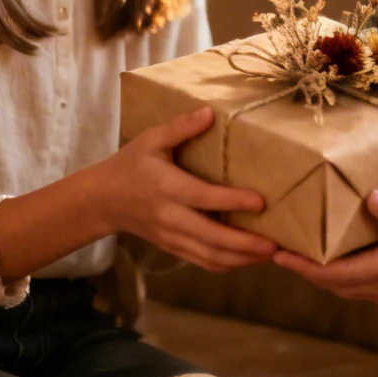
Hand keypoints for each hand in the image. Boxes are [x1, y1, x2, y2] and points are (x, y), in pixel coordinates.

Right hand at [95, 107, 275, 271]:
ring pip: (209, 256)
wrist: (103, 200)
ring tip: (269, 253)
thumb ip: (180, 127)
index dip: (232, 201)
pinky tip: (248, 259)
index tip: (260, 202)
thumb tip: (209, 112)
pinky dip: (227, 264)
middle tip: (274, 243)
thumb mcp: (150, 139)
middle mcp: (170, 217)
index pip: (203, 197)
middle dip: (245, 243)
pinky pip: (202, 261)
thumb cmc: (130, 164)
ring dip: (241, 258)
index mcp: (167, 187)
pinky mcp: (172, 247)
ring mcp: (171, 237)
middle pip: (211, 237)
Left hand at [272, 189, 377, 313]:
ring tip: (306, 248)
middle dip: (306, 268)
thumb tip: (372, 198)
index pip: (334, 275)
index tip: (276, 254)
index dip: (302, 266)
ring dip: (325, 271)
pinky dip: (348, 272)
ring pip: (351, 287)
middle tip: (280, 247)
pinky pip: (368, 286)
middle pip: (336, 284)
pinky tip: (348, 254)